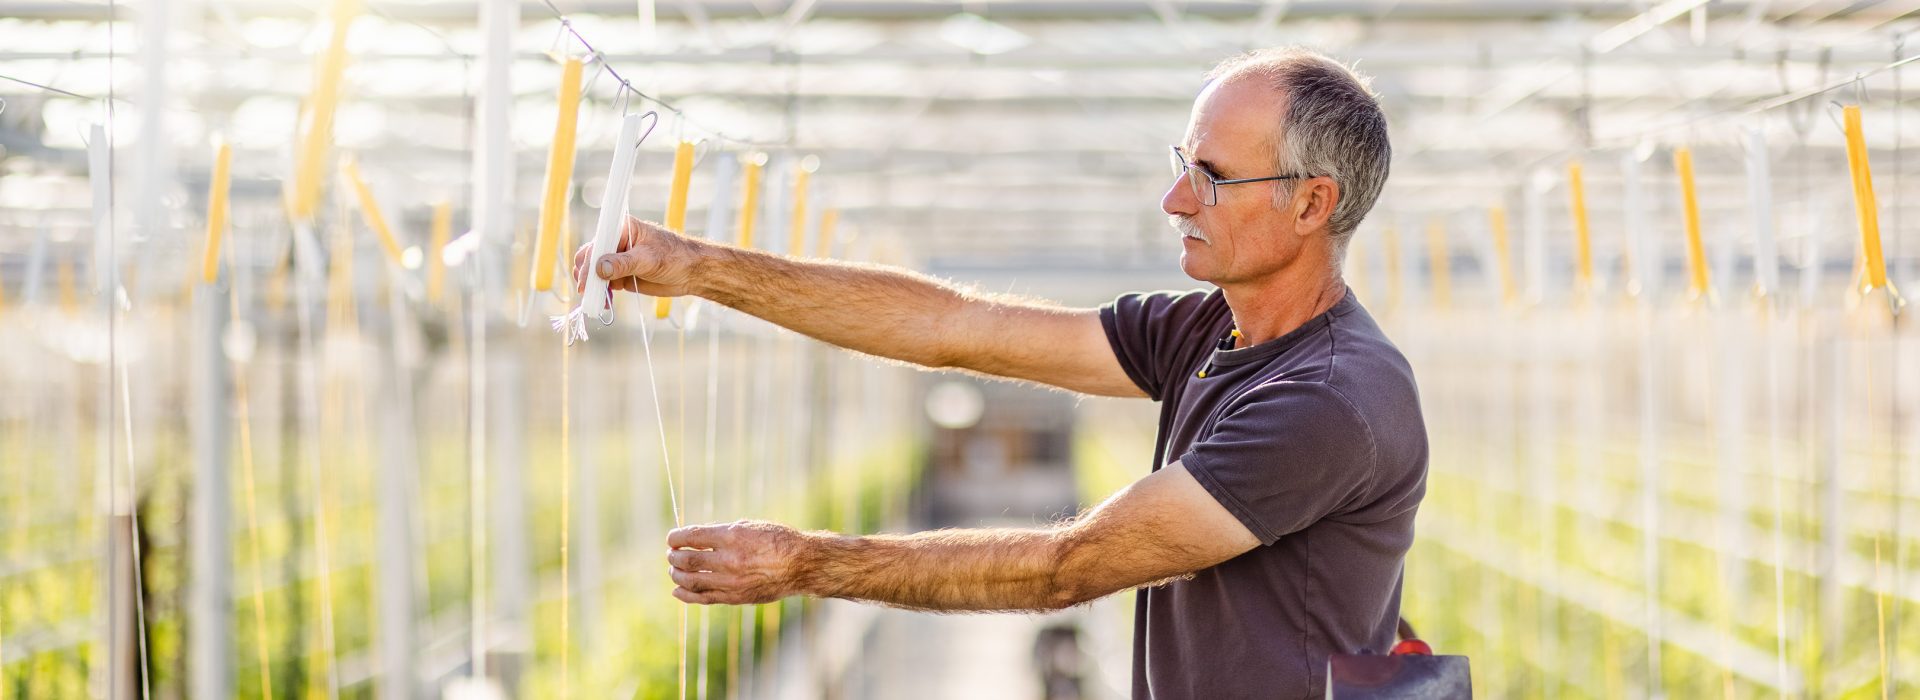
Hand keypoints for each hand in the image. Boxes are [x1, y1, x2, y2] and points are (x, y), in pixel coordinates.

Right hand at [571, 215, 702, 296]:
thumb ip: (623, 264)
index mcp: (621, 228)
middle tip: (587, 293)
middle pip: (590, 257)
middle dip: (586, 275)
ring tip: (596, 300)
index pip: (597, 243)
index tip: (585, 280)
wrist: (691, 272)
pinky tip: (605, 303)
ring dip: (592, 286)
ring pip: (594, 272)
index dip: (588, 261)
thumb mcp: (648, 259)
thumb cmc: (674, 257)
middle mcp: (615, 242)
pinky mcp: (620, 274)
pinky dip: (601, 293)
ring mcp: (617, 259)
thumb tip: (599, 269)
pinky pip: (603, 283)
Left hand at [666, 520, 815, 604]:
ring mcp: (732, 582)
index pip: (692, 537)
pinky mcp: (735, 598)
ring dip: (677, 574)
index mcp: (733, 537)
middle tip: (671, 553)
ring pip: (691, 581)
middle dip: (674, 556)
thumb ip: (722, 533)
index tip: (671, 538)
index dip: (676, 537)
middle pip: (688, 560)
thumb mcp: (750, 527)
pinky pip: (704, 598)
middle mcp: (730, 560)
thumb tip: (695, 538)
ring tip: (673, 569)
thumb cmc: (777, 540)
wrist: (801, 565)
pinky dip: (686, 595)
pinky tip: (677, 590)